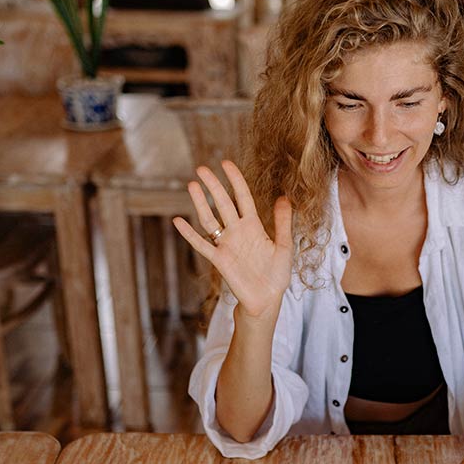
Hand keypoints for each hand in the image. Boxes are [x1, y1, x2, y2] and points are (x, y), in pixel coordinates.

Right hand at [172, 161, 292, 318]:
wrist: (267, 299)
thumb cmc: (276, 274)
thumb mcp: (284, 246)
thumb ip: (283, 223)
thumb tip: (284, 197)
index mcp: (254, 226)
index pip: (242, 197)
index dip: (235, 180)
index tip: (226, 163)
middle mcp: (238, 232)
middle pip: (223, 204)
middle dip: (213, 186)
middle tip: (201, 168)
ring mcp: (227, 245)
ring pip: (210, 219)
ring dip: (201, 203)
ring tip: (191, 185)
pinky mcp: (219, 260)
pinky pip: (202, 245)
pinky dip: (189, 234)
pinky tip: (178, 221)